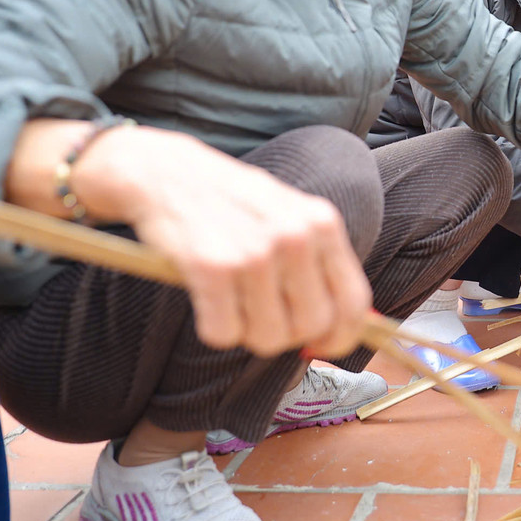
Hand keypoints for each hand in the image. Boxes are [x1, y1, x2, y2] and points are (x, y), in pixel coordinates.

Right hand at [73, 127, 372, 358]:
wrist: (166, 175)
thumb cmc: (233, 204)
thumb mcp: (291, 216)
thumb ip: (320, 264)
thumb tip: (346, 329)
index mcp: (322, 223)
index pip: (354, 303)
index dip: (341, 337)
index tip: (320, 345)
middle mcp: (296, 237)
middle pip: (311, 327)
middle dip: (287, 334)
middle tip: (260, 313)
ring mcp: (255, 253)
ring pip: (269, 338)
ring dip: (247, 332)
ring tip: (232, 299)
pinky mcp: (212, 268)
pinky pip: (224, 334)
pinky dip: (213, 327)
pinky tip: (207, 297)